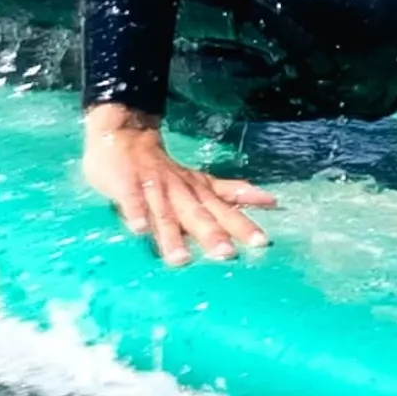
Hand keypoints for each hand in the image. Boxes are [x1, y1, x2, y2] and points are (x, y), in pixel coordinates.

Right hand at [80, 101, 275, 265]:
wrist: (126, 136)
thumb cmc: (166, 170)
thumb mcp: (201, 180)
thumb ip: (231, 192)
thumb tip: (271, 201)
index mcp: (198, 191)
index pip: (224, 209)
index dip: (241, 224)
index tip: (260, 242)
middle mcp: (180, 190)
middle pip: (197, 214)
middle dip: (211, 234)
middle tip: (226, 254)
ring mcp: (154, 187)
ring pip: (165, 213)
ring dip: (172, 235)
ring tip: (180, 259)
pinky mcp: (127, 184)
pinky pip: (132, 199)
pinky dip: (135, 212)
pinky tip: (138, 229)